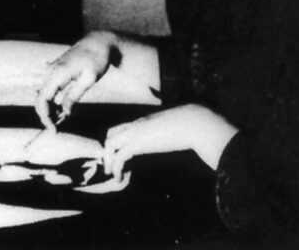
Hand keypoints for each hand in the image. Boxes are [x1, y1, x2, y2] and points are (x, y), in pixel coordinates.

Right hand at [35, 32, 116, 128]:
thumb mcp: (88, 80)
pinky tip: (61, 110)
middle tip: (57, 129)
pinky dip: (52, 101)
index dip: (45, 117)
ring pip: (43, 94)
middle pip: (40, 98)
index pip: (42, 99)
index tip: (54, 131)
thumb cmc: (96, 60)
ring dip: (49, 109)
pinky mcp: (55, 70)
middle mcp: (50, 71)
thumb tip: (65, 113)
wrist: (98, 43)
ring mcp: (51, 69)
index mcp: (57, 73)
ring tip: (62, 120)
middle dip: (46, 116)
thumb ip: (74, 96)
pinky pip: (48, 89)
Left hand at [103, 104, 238, 179]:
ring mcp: (135, 132)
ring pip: (109, 144)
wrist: (191, 122)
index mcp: (143, 120)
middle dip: (107, 151)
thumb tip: (171, 140)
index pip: (121, 128)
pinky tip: (120, 178)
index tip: (118, 156)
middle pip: (110, 134)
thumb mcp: (172, 128)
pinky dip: (116, 168)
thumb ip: (165, 132)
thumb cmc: (187, 124)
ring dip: (108, 161)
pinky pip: (119, 156)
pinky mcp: (138, 143)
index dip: (117, 142)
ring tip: (112, 175)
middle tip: (111, 166)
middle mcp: (136, 124)